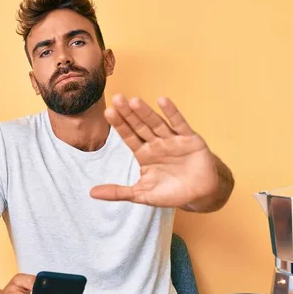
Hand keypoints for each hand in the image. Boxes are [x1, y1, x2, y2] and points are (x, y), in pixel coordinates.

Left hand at [90, 94, 230, 211]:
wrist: (200, 194)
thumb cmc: (171, 193)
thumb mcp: (142, 195)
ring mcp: (172, 139)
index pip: (129, 137)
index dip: (120, 125)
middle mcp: (156, 143)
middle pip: (140, 126)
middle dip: (128, 114)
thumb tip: (92, 193)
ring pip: (157, 123)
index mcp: (144, 154)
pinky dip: (172, 113)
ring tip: (134, 101)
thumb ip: (118, 192)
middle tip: (117, 98)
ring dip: (146, 112)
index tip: (108, 112)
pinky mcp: (189, 139)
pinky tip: (162, 101)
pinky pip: (179, 124)